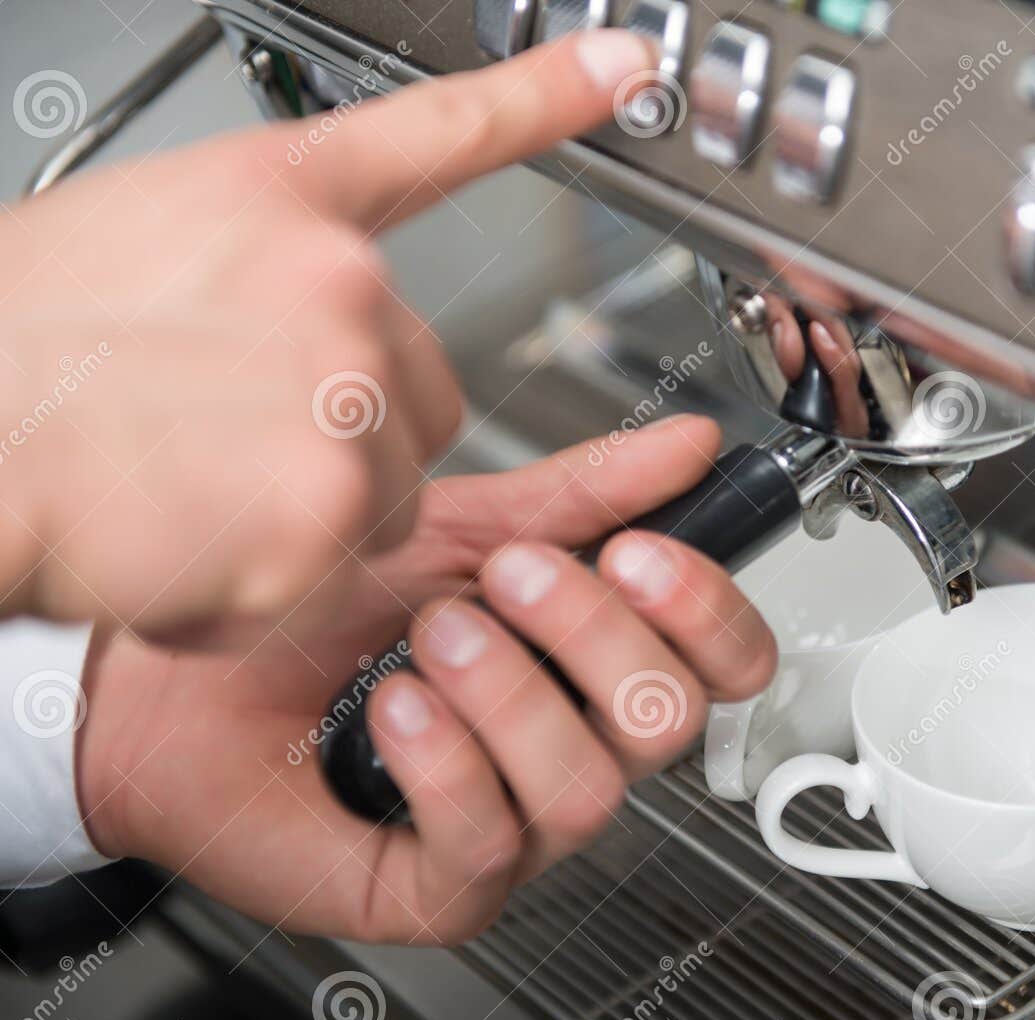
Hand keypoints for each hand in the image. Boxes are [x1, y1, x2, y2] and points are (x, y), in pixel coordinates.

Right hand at [0, 29, 654, 645]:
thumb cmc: (7, 346)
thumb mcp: (136, 236)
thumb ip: (256, 265)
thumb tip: (315, 307)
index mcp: (283, 199)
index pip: (445, 129)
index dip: (548, 92)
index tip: (624, 64)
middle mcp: (338, 281)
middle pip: (425, 399)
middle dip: (345, 443)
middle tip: (214, 438)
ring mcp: (344, 391)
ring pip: (387, 497)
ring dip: (299, 521)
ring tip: (176, 488)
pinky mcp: (330, 506)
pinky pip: (331, 576)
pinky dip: (250, 590)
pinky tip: (168, 543)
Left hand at [75, 417, 778, 943]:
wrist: (185, 675)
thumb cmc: (319, 609)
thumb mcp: (461, 528)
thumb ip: (583, 494)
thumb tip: (688, 445)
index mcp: (598, 669)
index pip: (727, 666)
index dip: (707, 611)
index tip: (641, 554)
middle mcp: (575, 751)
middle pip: (670, 721)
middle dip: (592, 634)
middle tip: (507, 578)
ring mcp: (519, 828)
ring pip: (588, 789)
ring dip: (508, 695)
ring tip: (430, 639)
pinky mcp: (444, 888)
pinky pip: (489, 840)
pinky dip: (442, 759)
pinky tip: (392, 707)